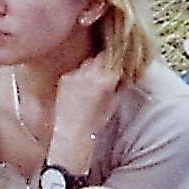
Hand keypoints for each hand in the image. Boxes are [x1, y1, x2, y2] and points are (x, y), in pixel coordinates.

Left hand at [50, 52, 120, 170]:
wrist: (72, 131)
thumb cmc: (97, 120)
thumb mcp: (114, 102)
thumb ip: (119, 85)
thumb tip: (123, 75)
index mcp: (106, 79)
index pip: (115, 61)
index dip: (118, 62)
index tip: (120, 65)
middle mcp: (90, 74)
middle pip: (101, 58)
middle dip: (105, 63)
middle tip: (106, 72)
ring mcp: (76, 75)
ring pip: (88, 63)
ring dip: (92, 69)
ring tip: (92, 81)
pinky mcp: (65, 78)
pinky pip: (76, 71)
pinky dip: (79, 77)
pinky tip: (79, 88)